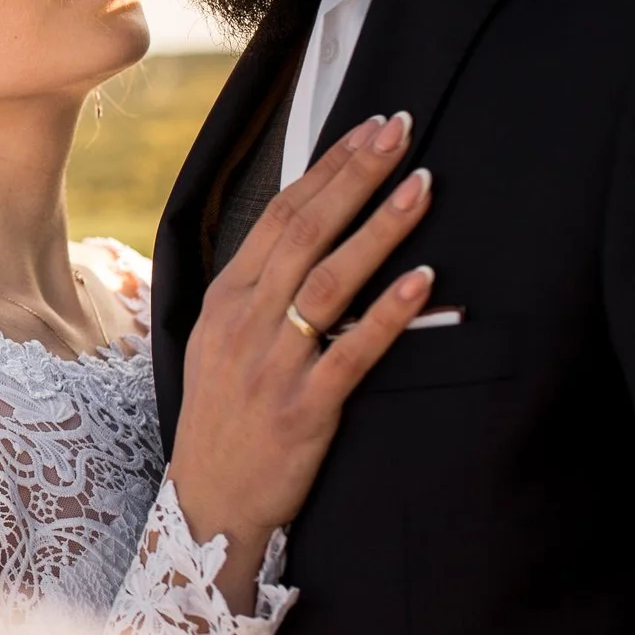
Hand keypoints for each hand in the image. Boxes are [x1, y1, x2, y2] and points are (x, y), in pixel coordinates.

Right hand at [166, 111, 436, 610]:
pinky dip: (390, 312)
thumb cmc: (225, 419)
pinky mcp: (305, 408)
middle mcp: (245, 322)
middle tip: (401, 131)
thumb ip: (257, 289)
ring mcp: (273, 365)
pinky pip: (352, 351)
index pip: (280, 214)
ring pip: (330, 280)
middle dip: (357, 175)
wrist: (210, 505)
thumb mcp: (219, 343)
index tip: (369, 129)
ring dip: (379, 227)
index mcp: (226, 299)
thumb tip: (303, 233)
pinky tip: (424, 278)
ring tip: (422, 185)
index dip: (328, 167)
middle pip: (306, 231)